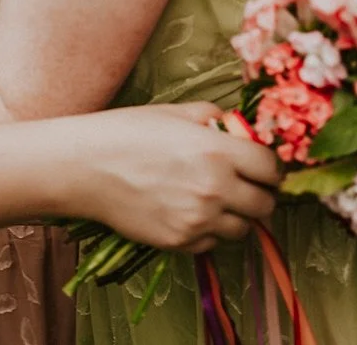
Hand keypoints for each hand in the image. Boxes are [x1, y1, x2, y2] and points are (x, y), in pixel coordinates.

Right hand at [61, 102, 280, 252]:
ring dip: (236, 216)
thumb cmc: (125, 132)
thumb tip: (236, 128)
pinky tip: (189, 213)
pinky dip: (208, 232)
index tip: (261, 168)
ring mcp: (198, 219)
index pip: (271, 169)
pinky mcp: (180, 241)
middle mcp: (215, 188)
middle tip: (244, 187)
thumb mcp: (173, 113)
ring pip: (243, 229)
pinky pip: (212, 243)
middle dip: (259, 194)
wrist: (84, 167)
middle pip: (265, 204)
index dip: (270, 168)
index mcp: (218, 151)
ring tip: (215, 201)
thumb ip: (212, 118)